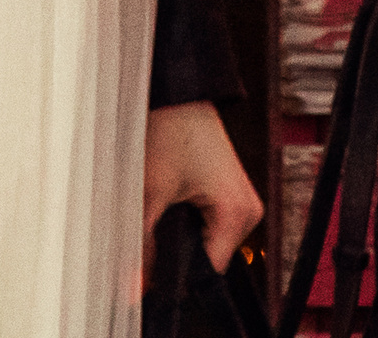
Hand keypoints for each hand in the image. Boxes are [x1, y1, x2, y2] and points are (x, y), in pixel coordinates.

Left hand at [141, 100, 261, 285]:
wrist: (177, 88)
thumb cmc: (172, 124)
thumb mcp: (152, 191)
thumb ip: (143, 248)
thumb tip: (132, 291)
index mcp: (238, 213)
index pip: (207, 274)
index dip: (173, 279)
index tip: (147, 278)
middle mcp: (245, 209)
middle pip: (204, 260)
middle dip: (172, 254)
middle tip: (147, 230)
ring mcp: (236, 199)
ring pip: (201, 242)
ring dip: (174, 236)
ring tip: (155, 208)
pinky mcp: (223, 191)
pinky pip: (203, 224)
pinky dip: (181, 221)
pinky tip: (165, 202)